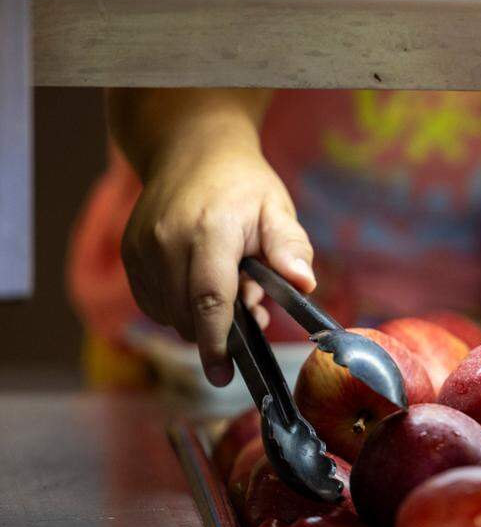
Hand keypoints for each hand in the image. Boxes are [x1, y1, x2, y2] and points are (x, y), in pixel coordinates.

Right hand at [121, 140, 314, 385]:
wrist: (192, 151)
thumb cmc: (243, 185)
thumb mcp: (277, 209)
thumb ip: (290, 247)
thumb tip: (304, 283)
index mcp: (210, 230)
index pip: (209, 299)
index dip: (217, 342)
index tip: (224, 374)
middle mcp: (167, 241)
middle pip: (188, 314)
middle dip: (220, 331)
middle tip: (254, 310)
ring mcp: (141, 248)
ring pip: (169, 314)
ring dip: (200, 319)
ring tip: (232, 288)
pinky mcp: (129, 254)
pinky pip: (153, 303)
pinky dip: (179, 308)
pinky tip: (203, 285)